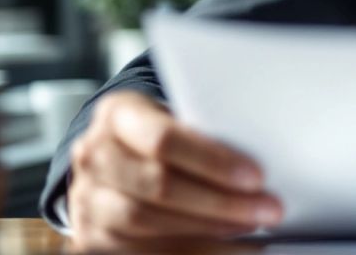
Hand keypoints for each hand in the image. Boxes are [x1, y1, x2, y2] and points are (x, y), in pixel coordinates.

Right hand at [67, 92, 283, 249]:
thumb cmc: (158, 135)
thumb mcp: (175, 118)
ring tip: (250, 226)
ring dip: (209, 229)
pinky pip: (143, 251)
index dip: (212, 161)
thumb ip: (204, 132)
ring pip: (148, 223)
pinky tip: (225, 246)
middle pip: (159, 186)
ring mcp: (87, 200)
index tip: (256, 176)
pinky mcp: (92, 237)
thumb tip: (260, 163)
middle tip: (267, 209)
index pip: (163, 140)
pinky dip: (191, 249)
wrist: (114, 158)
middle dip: (220, 202)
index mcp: (117, 114)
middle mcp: (94, 156)